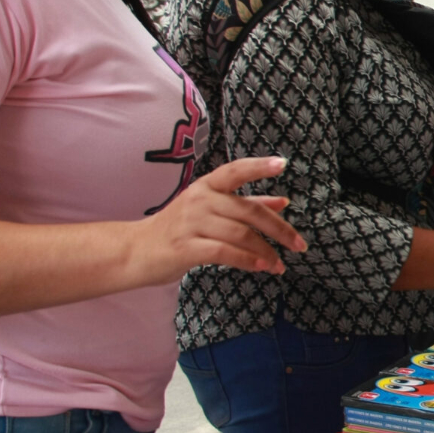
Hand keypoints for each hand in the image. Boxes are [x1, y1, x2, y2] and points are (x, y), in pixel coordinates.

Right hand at [129, 157, 305, 285]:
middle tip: (299, 245)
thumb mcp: (209, 210)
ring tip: (279, 264)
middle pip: (248, 210)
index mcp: (206, 186)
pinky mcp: (185, 247)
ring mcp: (191, 223)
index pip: (235, 170)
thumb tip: (282, 201)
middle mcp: (199, 200)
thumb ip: (245, 203)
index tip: (282, 164)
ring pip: (240, 234)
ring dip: (266, 251)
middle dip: (279, 229)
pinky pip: (224, 252)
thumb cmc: (178, 230)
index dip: (259, 166)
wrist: (134, 252)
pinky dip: (248, 260)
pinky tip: (262, 267)